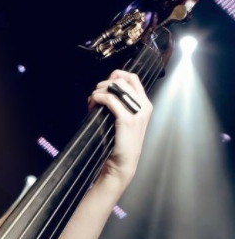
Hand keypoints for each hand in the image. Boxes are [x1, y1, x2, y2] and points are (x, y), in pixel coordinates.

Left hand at [88, 69, 151, 188]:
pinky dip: (99, 98)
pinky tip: (93, 103)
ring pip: (116, 87)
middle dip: (104, 84)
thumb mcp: (124, 120)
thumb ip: (120, 105)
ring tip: (92, 101)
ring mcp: (137, 113)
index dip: (117, 75)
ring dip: (99, 90)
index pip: (133, 78)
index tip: (105, 82)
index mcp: (145, 104)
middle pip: (123, 80)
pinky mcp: (127, 120)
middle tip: (95, 95)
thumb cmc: (120, 143)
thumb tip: (106, 90)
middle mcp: (144, 106)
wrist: (123, 163)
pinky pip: (111, 100)